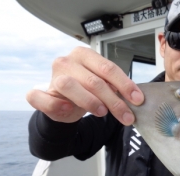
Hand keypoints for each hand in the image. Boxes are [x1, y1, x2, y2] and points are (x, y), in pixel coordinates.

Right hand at [26, 47, 143, 124]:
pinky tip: (69, 109)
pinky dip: (57, 105)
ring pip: (70, 86)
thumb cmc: (86, 90)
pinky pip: (44, 99)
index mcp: (85, 55)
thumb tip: (134, 98)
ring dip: (90, 101)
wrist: (65, 103)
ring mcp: (53, 76)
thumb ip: (115, 88)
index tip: (138, 100)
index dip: (125, 85)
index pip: (108, 68)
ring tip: (102, 112)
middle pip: (94, 81)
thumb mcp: (104, 86)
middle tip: (127, 116)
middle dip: (114, 101)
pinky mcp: (42, 93)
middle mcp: (68, 62)